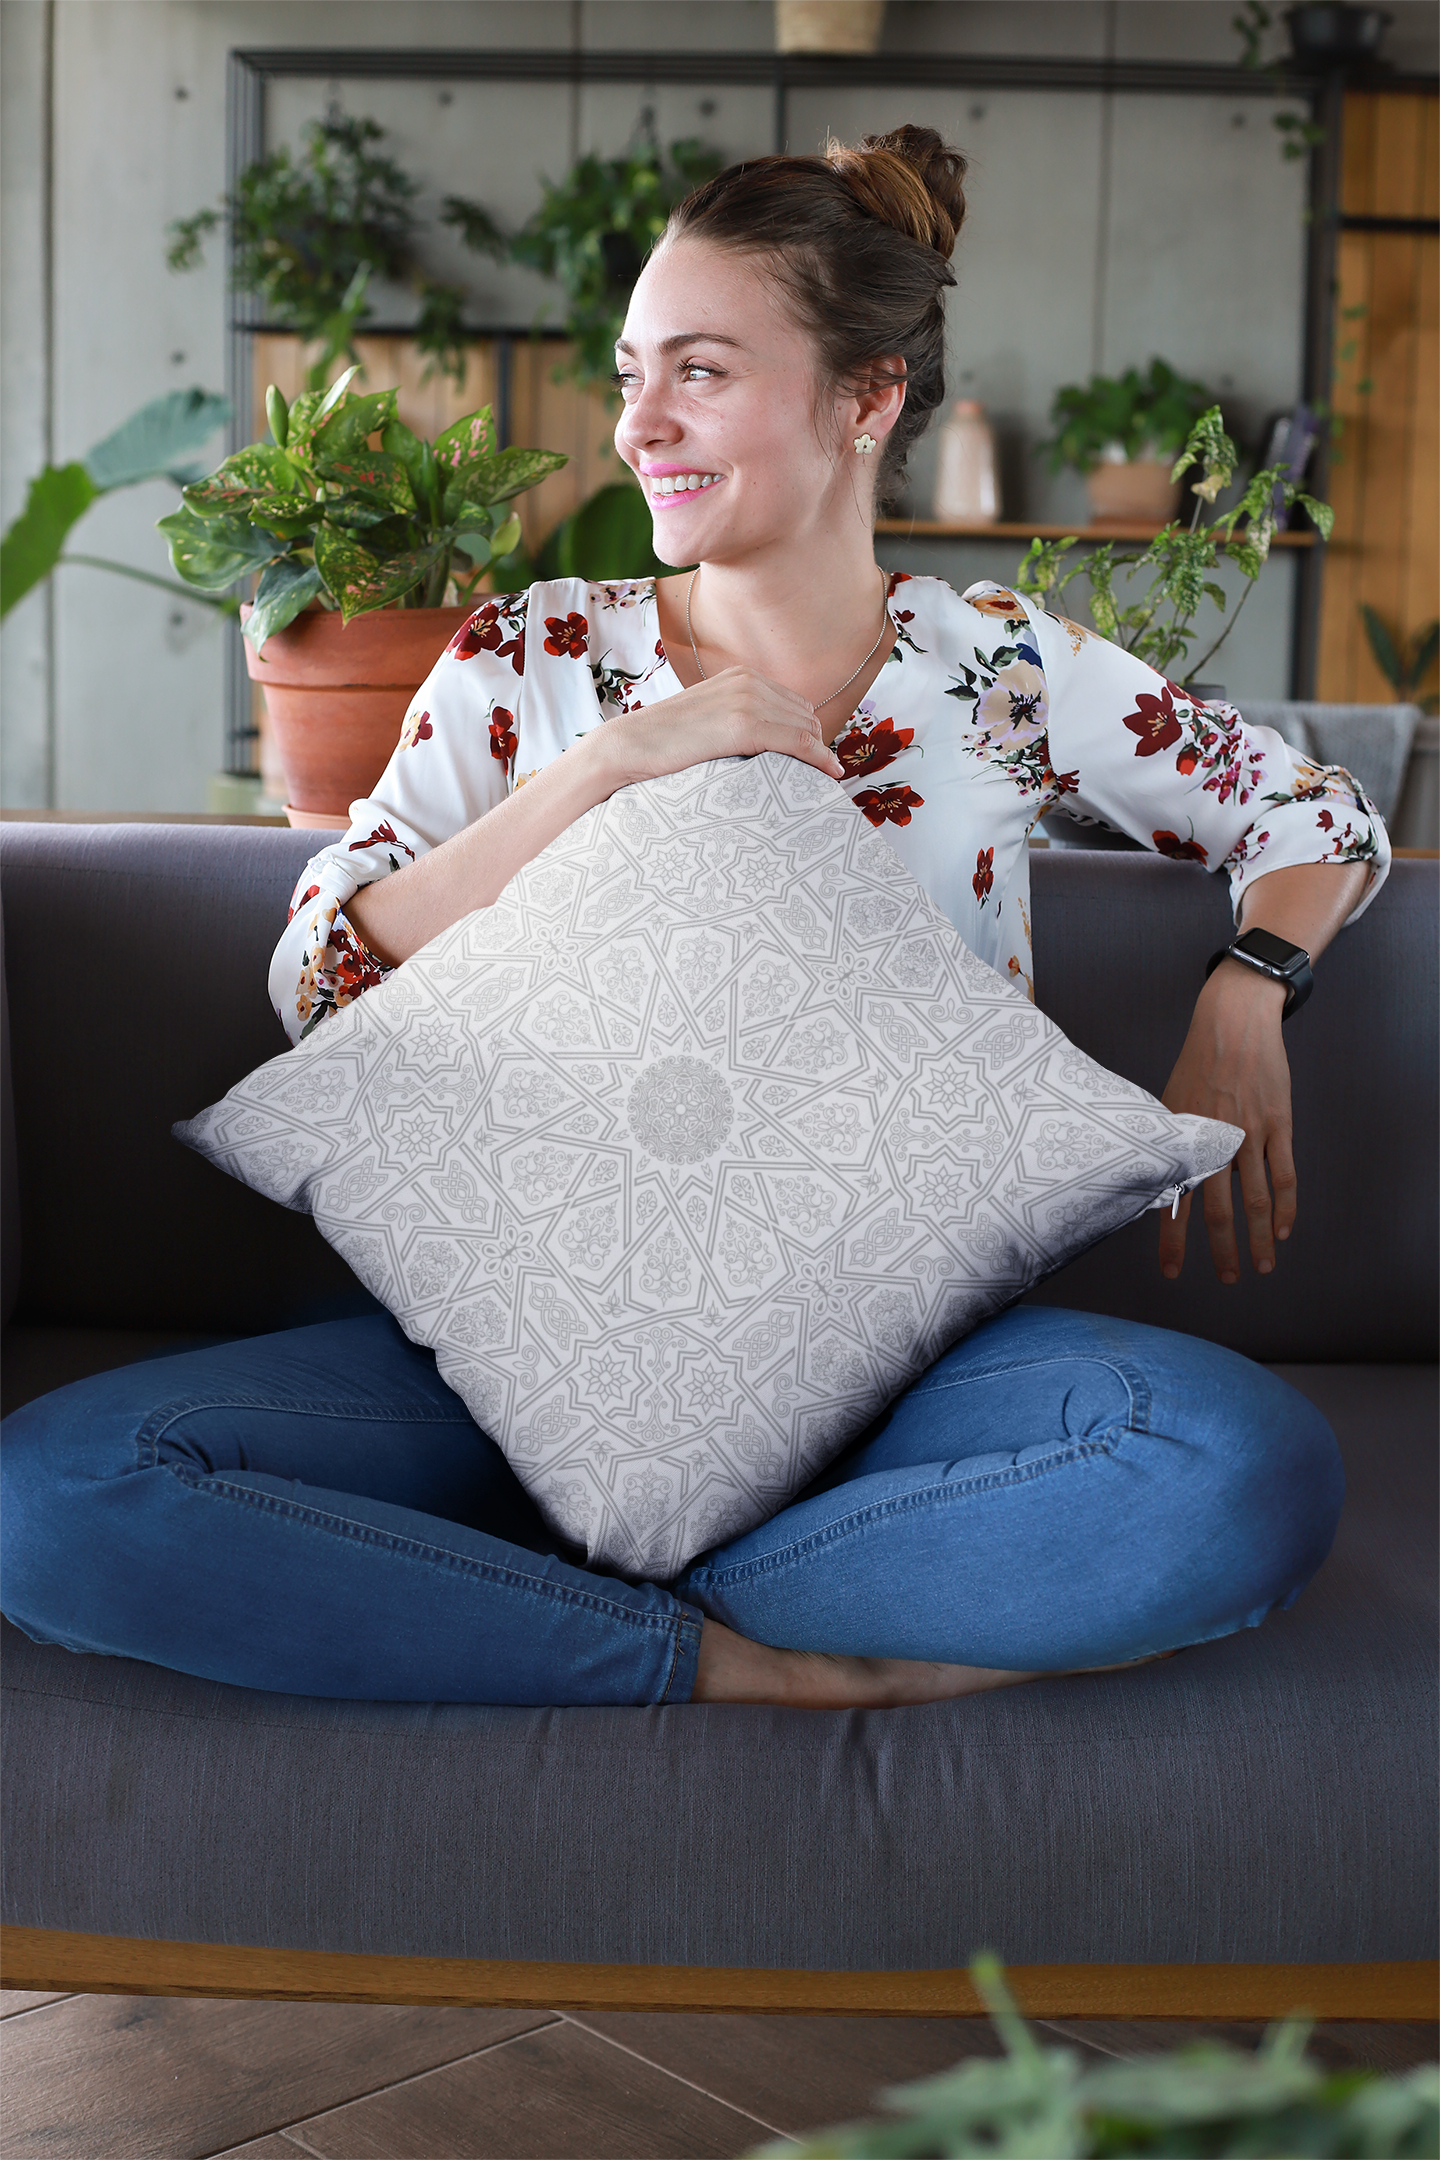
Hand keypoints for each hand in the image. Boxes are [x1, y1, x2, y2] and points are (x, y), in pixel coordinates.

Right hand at [589, 666, 845, 789]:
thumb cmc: (664, 743)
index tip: (815, 760)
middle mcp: (749, 681)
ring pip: (806, 729)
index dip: (807, 734)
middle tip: (817, 775)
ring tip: (819, 780)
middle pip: (806, 716)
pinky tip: (829, 774)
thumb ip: (737, 719)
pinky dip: (818, 758)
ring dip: (816, 755)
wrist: (629, 746)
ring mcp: (747, 700)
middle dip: (814, 745)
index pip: (794, 704)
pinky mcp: (744, 725)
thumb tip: (767, 743)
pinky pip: (798, 742)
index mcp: (741, 676)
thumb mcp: (708, 719)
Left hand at [1158, 960, 1295, 1283]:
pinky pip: (1284, 1174)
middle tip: (1227, 1280)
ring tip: (1261, 1267)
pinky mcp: (1278, 1124)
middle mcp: (1215, 1141)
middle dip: (1222, 1250)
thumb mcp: (1168, 1102)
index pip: (1175, 1201)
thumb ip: (1167, 1142)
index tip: (1172, 1273)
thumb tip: (1154, 1179)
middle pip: (1219, 1210)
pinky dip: (1286, 1206)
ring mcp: (1250, 1134)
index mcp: (1183, 1139)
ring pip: (1256, 1200)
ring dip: (1259, 1238)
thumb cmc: (1196, 1063)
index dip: (1173, 1241)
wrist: (1232, 1022)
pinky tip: (1283, 1230)